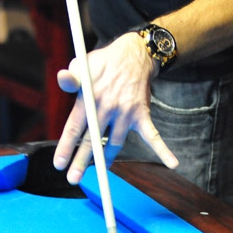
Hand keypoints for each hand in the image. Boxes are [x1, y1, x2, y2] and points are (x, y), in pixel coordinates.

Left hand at [53, 32, 178, 182]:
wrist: (134, 54)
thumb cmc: (104, 64)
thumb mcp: (83, 65)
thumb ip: (71, 79)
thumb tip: (62, 78)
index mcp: (89, 96)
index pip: (75, 126)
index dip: (66, 147)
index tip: (59, 165)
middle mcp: (108, 106)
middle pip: (93, 140)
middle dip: (82, 160)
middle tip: (74, 178)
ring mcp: (126, 112)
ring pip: (115, 142)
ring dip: (107, 159)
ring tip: (100, 173)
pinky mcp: (142, 114)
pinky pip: (152, 135)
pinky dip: (163, 149)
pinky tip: (172, 163)